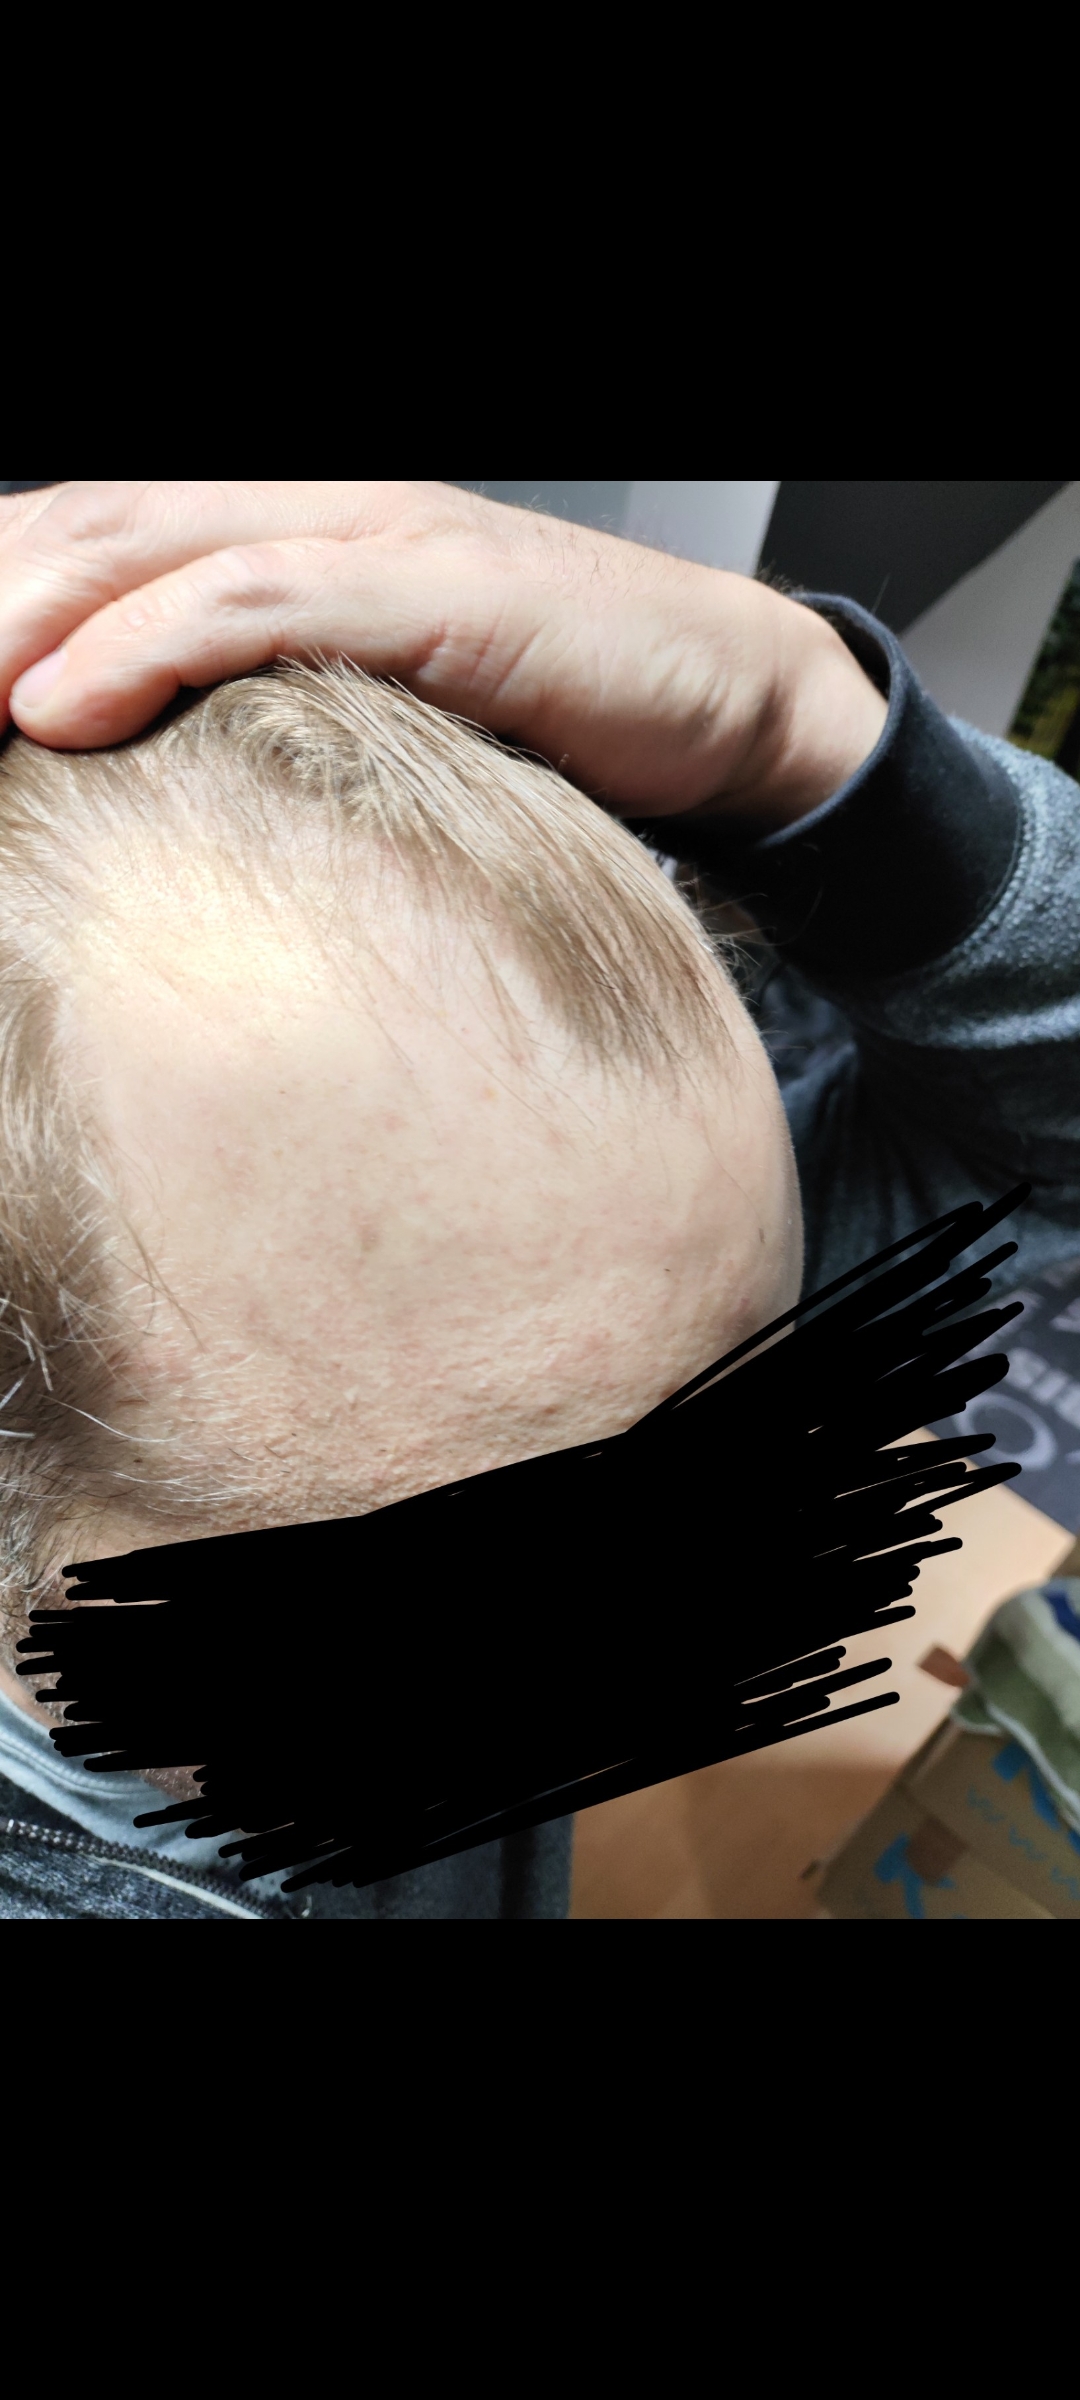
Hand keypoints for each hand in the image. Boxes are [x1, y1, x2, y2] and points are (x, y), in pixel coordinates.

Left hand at [0, 482, 886, 827]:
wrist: (725, 694)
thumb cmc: (552, 719)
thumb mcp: (372, 720)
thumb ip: (260, 724)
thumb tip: (134, 792)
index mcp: (279, 533)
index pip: (86, 542)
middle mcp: (306, 509)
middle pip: (84, 530)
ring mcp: (368, 535)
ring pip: (144, 547)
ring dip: (17, 623)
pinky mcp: (432, 582)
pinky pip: (259, 596)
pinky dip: (146, 644)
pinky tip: (61, 703)